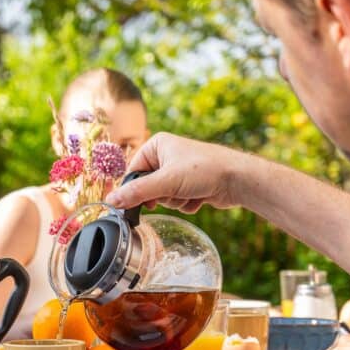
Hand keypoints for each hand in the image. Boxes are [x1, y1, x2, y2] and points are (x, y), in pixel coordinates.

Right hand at [105, 132, 245, 212]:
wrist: (238, 179)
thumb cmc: (204, 170)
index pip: (133, 172)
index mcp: (156, 145)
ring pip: (163, 198)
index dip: (137, 190)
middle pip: (147, 187)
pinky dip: (187, 203)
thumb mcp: (166, 182)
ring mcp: (178, 171)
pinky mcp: (189, 184)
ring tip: (191, 192)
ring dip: (176, 201)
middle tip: (175, 192)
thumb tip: (111, 201)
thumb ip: (137, 193)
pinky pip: (177, 201)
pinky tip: (200, 197)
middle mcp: (166, 155)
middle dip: (162, 196)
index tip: (144, 202)